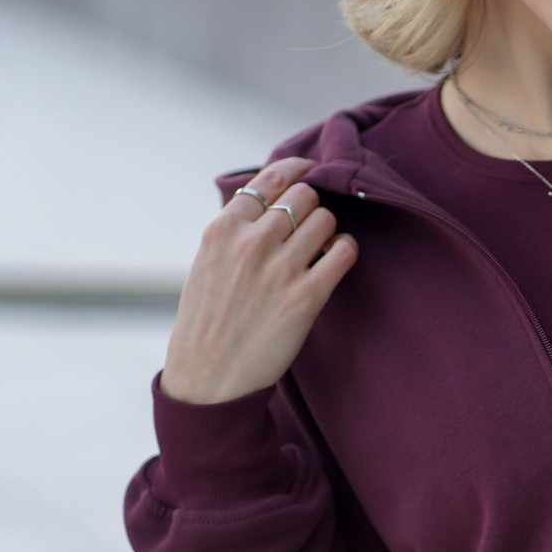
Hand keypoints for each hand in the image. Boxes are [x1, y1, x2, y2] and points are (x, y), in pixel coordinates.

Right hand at [161, 157, 357, 404]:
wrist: (209, 380)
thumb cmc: (208, 322)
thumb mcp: (206, 263)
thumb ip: (236, 229)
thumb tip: (273, 198)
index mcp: (222, 229)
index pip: (271, 178)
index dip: (296, 172)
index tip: (310, 173)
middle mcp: (251, 242)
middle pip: (305, 195)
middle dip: (311, 209)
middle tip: (308, 230)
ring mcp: (280, 268)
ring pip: (326, 219)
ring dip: (328, 232)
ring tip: (317, 251)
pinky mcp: (307, 296)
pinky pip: (345, 250)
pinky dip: (345, 251)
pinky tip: (333, 262)